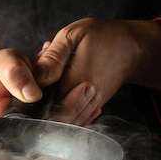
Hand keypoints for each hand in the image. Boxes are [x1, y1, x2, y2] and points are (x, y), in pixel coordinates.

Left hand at [34, 18, 160, 124]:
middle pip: (59, 120)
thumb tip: (37, 79)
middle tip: (36, 94)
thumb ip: (53, 58)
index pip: (52, 110)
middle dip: (42, 111)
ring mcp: (92, 106)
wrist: (132, 47)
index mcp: (79, 82)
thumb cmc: (102, 37)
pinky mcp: (94, 108)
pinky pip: (77, 121)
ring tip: (48, 93)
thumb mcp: (72, 37)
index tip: (28, 99)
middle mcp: (87, 100)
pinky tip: (58, 102)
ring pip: (68, 123)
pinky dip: (65, 115)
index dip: (36, 110)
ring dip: (53, 113)